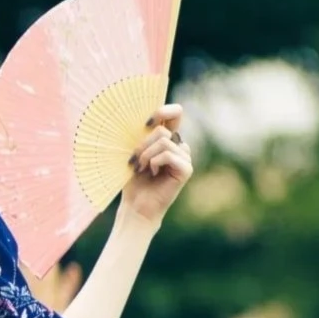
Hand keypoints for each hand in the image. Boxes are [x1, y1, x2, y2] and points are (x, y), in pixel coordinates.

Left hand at [119, 104, 192, 225]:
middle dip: (143, 144)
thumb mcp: (134, 153)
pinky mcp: (186, 169)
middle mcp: (179, 146)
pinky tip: (151, 173)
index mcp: (167, 139)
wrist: (135, 206)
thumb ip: (142, 135)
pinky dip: (154, 163)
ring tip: (141, 169)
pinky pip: (168, 154)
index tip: (146, 122)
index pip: (175, 113)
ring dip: (145, 155)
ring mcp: (184, 157)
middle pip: (163, 129)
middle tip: (134, 160)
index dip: (163, 111)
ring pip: (164, 142)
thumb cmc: (132, 180)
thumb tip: (146, 120)